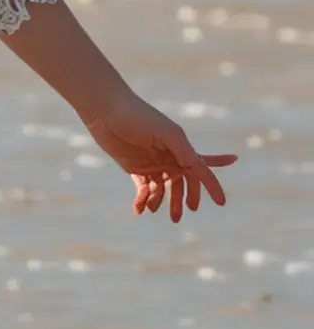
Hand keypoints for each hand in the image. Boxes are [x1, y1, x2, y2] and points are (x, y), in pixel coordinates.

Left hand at [82, 89, 238, 222]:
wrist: (106, 110)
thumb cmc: (138, 117)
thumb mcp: (166, 133)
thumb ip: (184, 151)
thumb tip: (198, 168)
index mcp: (181, 147)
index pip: (201, 169)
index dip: (212, 186)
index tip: (221, 202)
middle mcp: (169, 156)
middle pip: (183, 183)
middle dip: (183, 199)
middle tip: (177, 217)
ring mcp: (153, 162)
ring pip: (163, 189)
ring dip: (160, 201)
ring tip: (152, 209)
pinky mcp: (135, 167)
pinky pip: (144, 189)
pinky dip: (143, 200)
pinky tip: (138, 209)